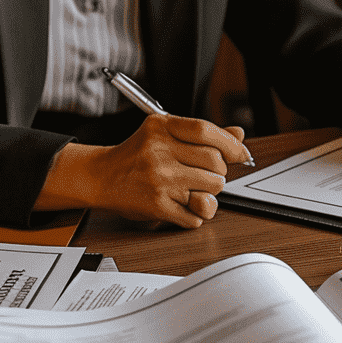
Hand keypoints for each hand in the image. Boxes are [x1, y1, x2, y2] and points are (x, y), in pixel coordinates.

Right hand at [35, 116, 251, 227]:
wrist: (101, 178)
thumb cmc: (137, 155)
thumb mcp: (166, 133)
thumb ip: (202, 133)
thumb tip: (239, 134)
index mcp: (162, 127)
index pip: (206, 130)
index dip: (230, 144)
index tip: (240, 154)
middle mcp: (159, 151)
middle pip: (215, 162)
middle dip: (218, 171)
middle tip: (205, 173)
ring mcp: (158, 179)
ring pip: (212, 189)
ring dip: (209, 192)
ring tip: (192, 188)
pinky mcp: (157, 205)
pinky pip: (196, 215)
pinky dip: (194, 214)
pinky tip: (181, 203)